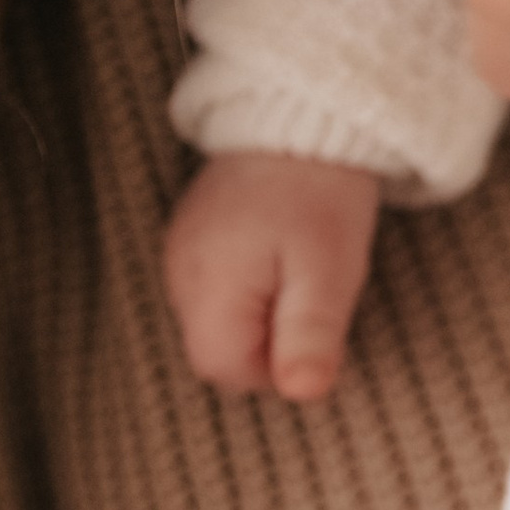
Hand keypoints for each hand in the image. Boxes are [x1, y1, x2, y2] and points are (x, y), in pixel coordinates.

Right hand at [165, 152, 382, 401]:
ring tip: (302, 265)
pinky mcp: (194, 233)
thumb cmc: (321, 194)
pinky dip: (250, 286)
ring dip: (261, 313)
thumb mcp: (330, 267)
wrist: (305, 114)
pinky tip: (281, 252)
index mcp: (207, 284)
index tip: (318, 332)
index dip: (277, 368)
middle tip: (315, 293)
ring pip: (217, 318)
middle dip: (269, 340)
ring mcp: (181, 249)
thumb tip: (303, 395)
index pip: (225, 369)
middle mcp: (179, 271)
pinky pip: (217, 286)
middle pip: (217, 348)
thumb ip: (310, 333)